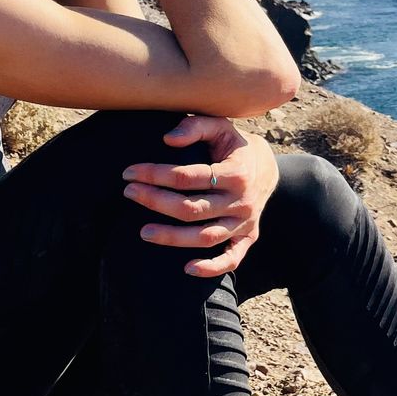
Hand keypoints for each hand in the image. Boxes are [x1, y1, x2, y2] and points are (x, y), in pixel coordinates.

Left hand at [120, 115, 279, 276]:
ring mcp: (245, 223)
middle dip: (156, 201)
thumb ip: (195, 127)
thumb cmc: (235, 146)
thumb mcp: (221, 126)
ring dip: (173, 237)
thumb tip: (168, 139)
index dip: (155, 174)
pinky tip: (187, 269)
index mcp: (236, 173)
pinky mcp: (247, 238)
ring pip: (205, 237)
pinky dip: (212, 268)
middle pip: (192, 209)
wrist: (268, 167)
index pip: (188, 177)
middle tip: (128, 192)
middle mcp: (241, 201)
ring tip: (143, 232)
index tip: (130, 172)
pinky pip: (232, 259)